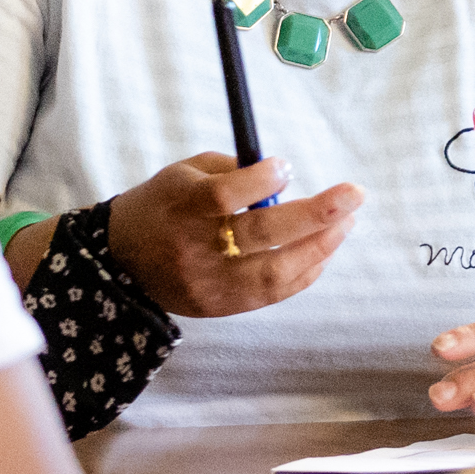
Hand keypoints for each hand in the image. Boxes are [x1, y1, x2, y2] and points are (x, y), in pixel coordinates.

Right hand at [105, 153, 360, 316]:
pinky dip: (304, 272)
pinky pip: (272, 293)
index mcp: (180, 209)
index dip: (260, 181)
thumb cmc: (162, 206)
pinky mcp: (220, 307)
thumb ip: (231, 170)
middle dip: (314, 214)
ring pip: (273, 272)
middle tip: (353, 195)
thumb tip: (283, 176)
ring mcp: (208, 284)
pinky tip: (324, 250)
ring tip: (347, 224)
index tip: (285, 166)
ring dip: (319, 247)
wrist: (121, 262)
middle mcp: (193, 250)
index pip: (223, 199)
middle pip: (259, 235)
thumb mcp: (183, 174)